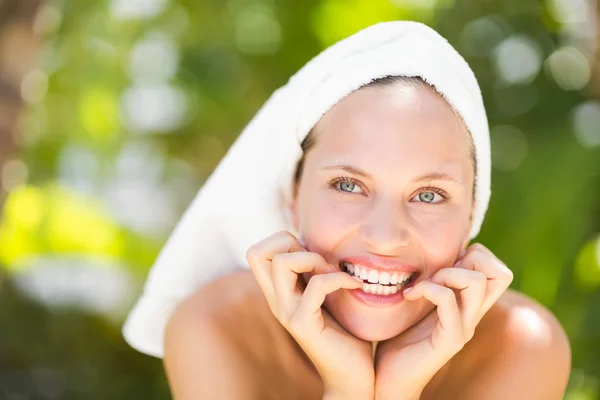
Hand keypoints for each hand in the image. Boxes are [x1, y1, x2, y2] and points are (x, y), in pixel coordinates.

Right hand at [246, 231, 374, 398]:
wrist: (353, 377)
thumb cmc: (346, 335)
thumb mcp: (325, 297)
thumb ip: (315, 275)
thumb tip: (320, 245)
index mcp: (278, 293)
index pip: (257, 252)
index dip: (282, 241)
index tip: (312, 255)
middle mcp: (276, 301)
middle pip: (256, 252)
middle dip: (289, 242)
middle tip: (318, 261)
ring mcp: (287, 313)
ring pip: (282, 263)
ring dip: (314, 258)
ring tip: (335, 274)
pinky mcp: (304, 325)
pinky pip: (316, 286)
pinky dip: (339, 278)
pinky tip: (354, 286)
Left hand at [374, 243, 513, 399]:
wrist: (388, 377)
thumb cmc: (398, 338)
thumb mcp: (419, 303)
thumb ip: (432, 283)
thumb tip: (432, 256)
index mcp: (469, 306)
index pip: (498, 270)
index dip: (476, 255)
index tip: (444, 263)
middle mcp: (473, 316)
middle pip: (500, 272)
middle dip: (469, 258)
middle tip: (438, 272)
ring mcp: (464, 328)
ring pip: (476, 282)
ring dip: (445, 273)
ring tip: (423, 285)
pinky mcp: (450, 340)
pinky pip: (448, 300)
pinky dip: (428, 289)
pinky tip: (409, 295)